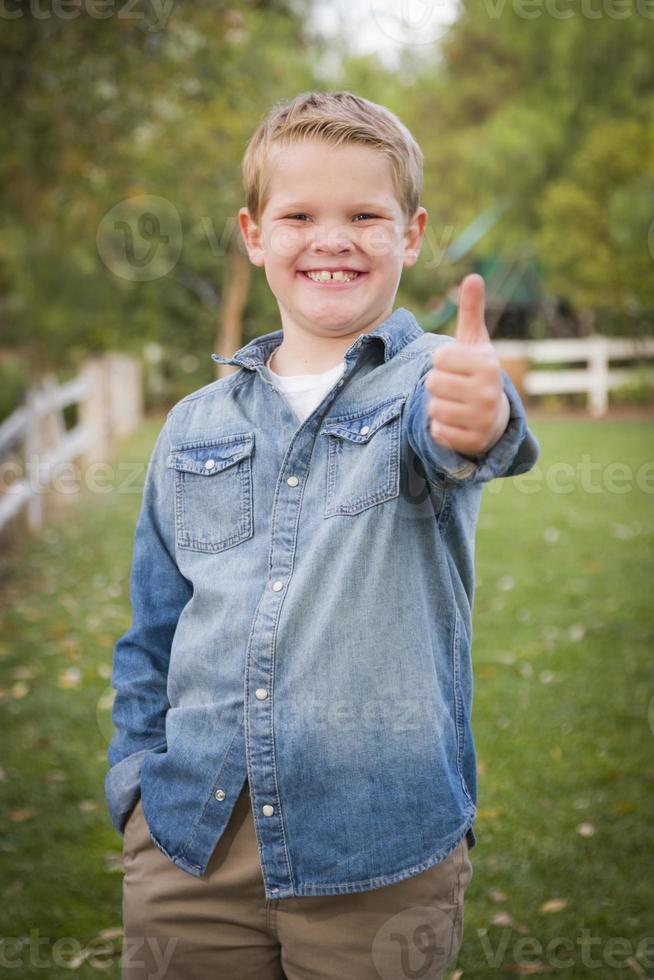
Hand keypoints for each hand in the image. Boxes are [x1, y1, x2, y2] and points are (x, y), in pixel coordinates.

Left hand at [425, 273, 509, 455]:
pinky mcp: (474, 442)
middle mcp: (489, 392)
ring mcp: (483, 419)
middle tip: (454, 388)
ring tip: (455, 405)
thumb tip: (473, 276)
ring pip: (433, 409)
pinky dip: (440, 428)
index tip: (455, 366)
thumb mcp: (476, 343)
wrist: (496, 417)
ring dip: (437, 407)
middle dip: (437, 385)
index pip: (439, 357)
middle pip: (433, 383)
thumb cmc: (477, 373)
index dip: (441, 362)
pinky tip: (455, 423)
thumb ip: (471, 312)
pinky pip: (437, 432)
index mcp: (487, 364)